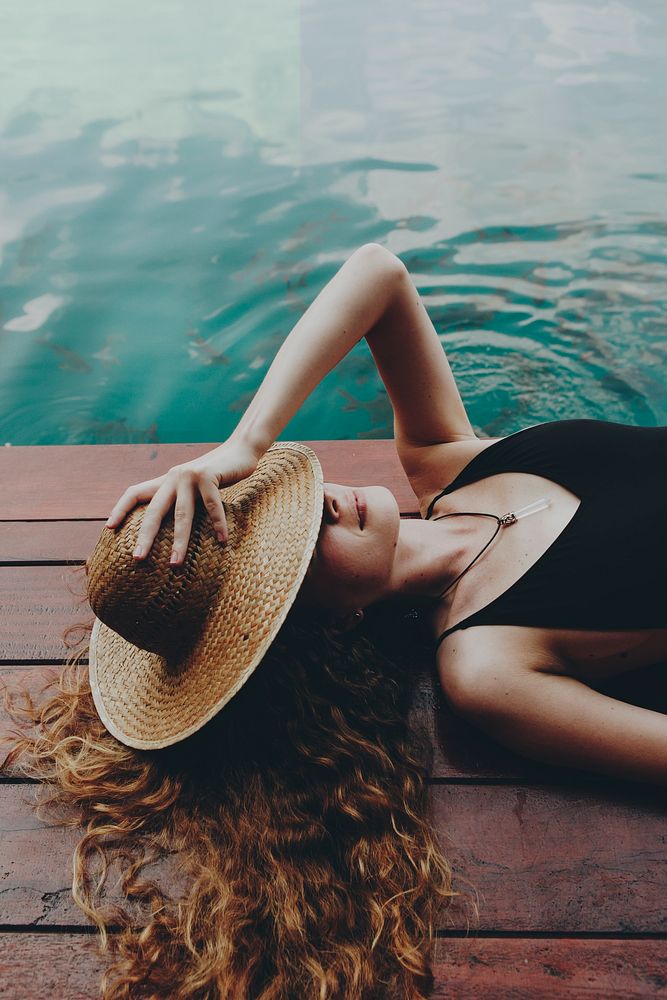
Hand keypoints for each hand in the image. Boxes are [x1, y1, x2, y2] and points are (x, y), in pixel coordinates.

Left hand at [104, 437, 260, 564]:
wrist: (240, 450)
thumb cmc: (217, 474)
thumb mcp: (193, 486)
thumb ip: (181, 499)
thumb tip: (171, 526)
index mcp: (165, 481)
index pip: (135, 493)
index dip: (120, 508)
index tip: (109, 527)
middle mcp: (173, 477)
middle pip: (154, 511)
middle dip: (146, 536)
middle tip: (137, 558)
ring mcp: (190, 476)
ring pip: (182, 515)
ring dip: (179, 542)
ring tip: (175, 564)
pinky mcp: (208, 476)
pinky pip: (212, 506)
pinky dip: (218, 525)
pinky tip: (222, 540)